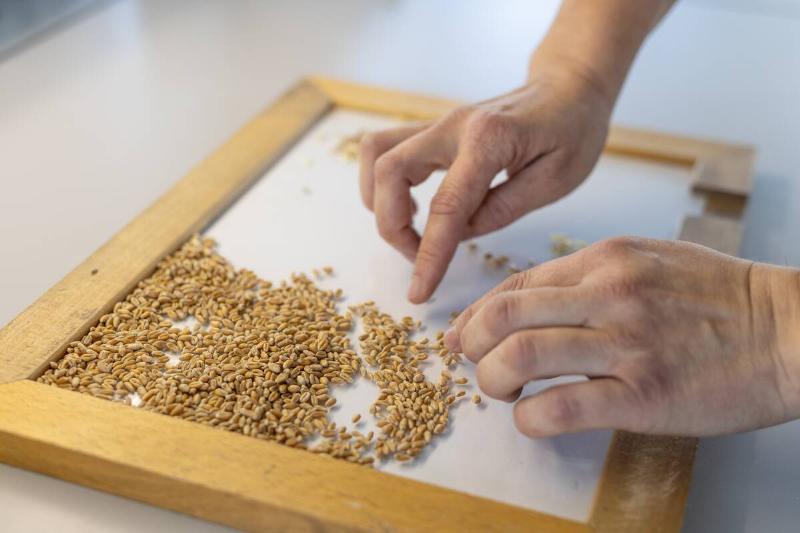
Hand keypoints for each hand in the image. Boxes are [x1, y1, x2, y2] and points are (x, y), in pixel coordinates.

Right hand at [359, 68, 611, 302]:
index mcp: (490, 140)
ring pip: (376, 153)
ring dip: (378, 199)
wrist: (569, 84)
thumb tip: (459, 234)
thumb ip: (504, 207)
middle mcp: (453, 126)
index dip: (428, 255)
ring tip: (409, 229)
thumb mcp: (557, 178)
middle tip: (418, 257)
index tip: (419, 292)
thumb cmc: (574, 130)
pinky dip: (384, 182)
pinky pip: (386, 148)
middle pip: (389, 172)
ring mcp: (439, 123)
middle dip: (392, 226)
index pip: (446, 207)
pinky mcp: (434, 128)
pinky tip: (411, 205)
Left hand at [444, 236, 799, 437]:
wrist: (792, 330)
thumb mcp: (650, 260)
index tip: (466, 334)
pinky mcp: (643, 395)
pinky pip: (558, 409)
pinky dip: (529, 419)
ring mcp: (625, 344)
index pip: (515, 284)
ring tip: (503, 392)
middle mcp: (608, 294)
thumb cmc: (720, 298)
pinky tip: (534, 419)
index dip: (478, 313)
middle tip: (476, 364)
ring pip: (518, 358)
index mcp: (605, 260)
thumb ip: (590, 275)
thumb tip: (533, 301)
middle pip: (503, 316)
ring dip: (492, 382)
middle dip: (472, 345)